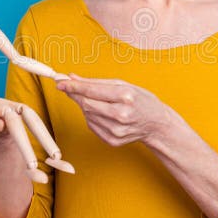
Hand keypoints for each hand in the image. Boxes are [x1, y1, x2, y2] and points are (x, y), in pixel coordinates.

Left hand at [56, 73, 176, 146]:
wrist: (156, 124)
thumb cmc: (141, 100)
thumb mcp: (123, 84)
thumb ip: (96, 82)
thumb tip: (72, 77)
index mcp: (125, 96)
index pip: (91, 91)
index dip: (73, 86)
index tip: (60, 82)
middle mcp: (121, 114)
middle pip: (86, 104)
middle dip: (76, 95)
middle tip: (69, 88)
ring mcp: (116, 130)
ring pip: (87, 115)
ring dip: (85, 106)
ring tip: (98, 101)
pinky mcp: (112, 140)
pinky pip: (92, 126)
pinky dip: (92, 117)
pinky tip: (102, 113)